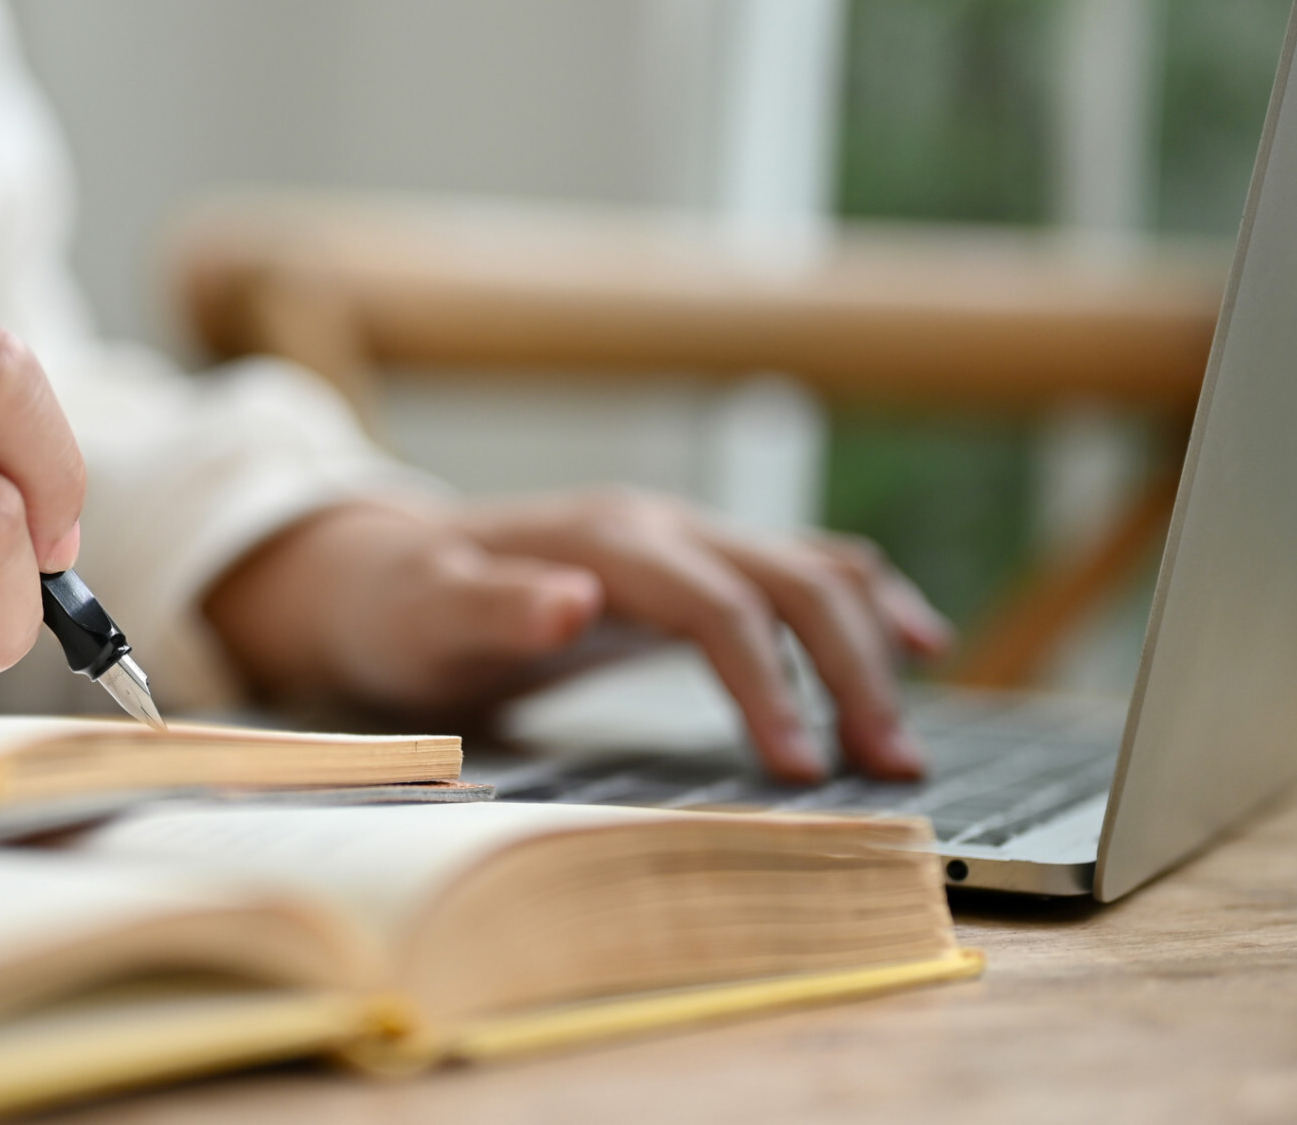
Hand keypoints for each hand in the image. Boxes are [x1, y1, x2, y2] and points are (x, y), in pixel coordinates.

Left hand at [201, 491, 952, 781]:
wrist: (382, 569)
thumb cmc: (401, 604)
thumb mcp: (424, 614)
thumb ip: (492, 607)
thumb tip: (569, 599)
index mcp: (607, 538)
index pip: (719, 606)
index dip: (769, 683)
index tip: (803, 768)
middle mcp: (661, 526)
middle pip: (791, 581)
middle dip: (852, 670)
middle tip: (891, 770)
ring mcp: (684, 539)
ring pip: (812, 567)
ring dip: (872, 640)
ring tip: (908, 739)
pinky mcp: (693, 565)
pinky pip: (800, 572)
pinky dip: (864, 607)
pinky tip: (914, 645)